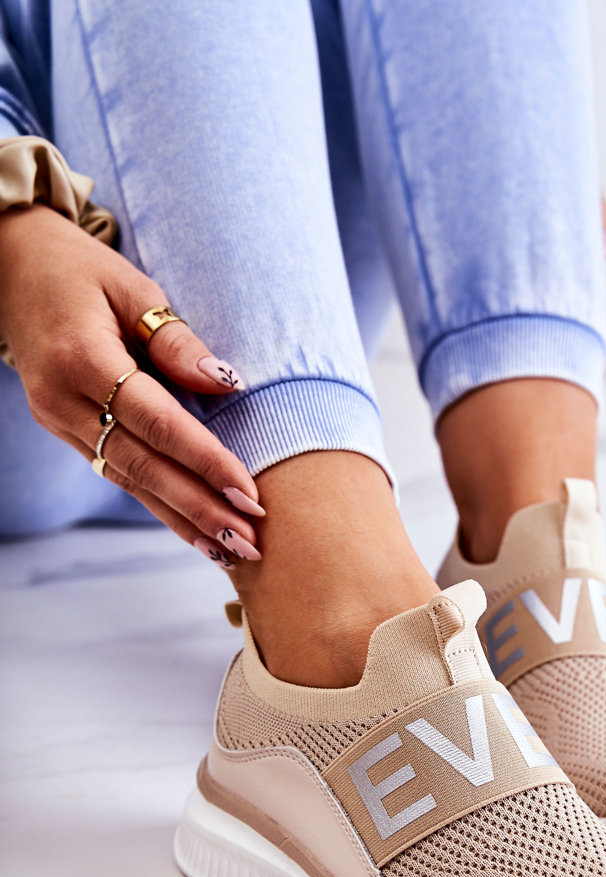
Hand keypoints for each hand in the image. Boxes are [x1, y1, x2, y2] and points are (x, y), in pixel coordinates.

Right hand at [0, 204, 263, 565]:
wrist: (9, 268)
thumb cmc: (80, 270)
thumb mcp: (133, 286)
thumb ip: (176, 340)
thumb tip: (225, 383)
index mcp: (81, 358)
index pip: (155, 421)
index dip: (204, 460)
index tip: (249, 492)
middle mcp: (64, 401)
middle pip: (142, 465)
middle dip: (200, 508)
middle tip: (252, 541)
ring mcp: (59, 421)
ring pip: (129, 481)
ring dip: (183, 519)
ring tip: (233, 549)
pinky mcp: (65, 431)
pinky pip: (119, 474)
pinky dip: (160, 505)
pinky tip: (196, 531)